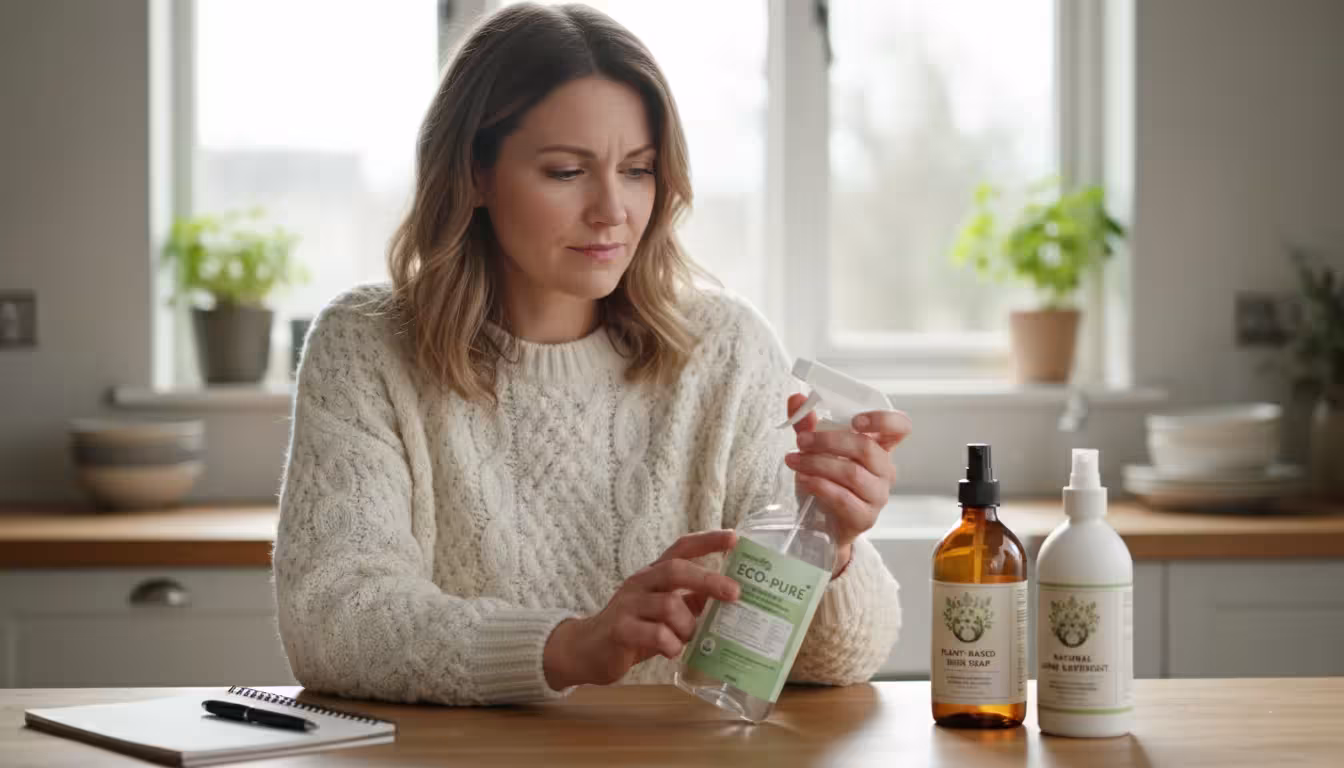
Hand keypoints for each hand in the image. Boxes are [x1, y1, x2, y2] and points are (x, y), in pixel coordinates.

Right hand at [543, 530, 740, 689]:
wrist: (587, 651)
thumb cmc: (633, 629)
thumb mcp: (663, 611)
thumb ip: (689, 602)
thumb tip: (727, 597)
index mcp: (653, 575)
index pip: (681, 548)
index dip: (707, 541)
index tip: (734, 538)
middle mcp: (640, 583)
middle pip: (675, 569)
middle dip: (708, 580)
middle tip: (734, 593)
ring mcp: (628, 605)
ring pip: (668, 605)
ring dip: (688, 625)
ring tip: (690, 638)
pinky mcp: (620, 630)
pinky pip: (655, 633)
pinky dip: (671, 644)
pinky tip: (672, 651)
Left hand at [783, 394, 912, 573]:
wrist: (821, 524)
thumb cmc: (826, 481)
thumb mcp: (815, 450)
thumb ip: (808, 424)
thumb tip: (796, 398)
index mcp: (879, 447)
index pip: (900, 427)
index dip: (883, 420)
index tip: (856, 421)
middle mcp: (884, 469)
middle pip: (866, 448)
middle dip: (828, 441)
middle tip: (801, 440)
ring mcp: (878, 495)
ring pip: (852, 473)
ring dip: (818, 464)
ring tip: (794, 460)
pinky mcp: (865, 517)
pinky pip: (844, 499)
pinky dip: (820, 486)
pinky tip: (803, 480)